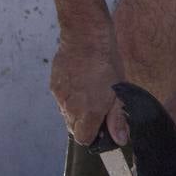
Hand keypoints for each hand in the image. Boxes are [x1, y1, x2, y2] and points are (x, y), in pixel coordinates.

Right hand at [49, 25, 121, 146]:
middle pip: (74, 128)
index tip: (101, 126)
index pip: (84, 139)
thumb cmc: (106, 61)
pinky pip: (61, 98)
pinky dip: (69, 95)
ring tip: (89, 91)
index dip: (93, 136)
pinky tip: (80, 81)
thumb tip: (120, 139)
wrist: (85, 36)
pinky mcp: (54, 84)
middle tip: (98, 106)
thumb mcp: (119, 91)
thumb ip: (117, 118)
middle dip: (85, 123)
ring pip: (67, 113)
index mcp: (88, 112)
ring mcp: (60, 96)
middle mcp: (71, 108)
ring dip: (76, 109)